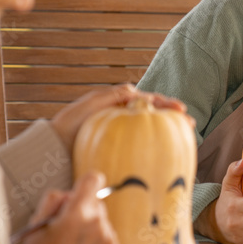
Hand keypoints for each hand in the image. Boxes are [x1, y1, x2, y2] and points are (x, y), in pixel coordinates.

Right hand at [19, 172, 118, 243]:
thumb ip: (53, 201)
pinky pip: (105, 234)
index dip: (84, 184)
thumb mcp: (35, 226)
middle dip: (82, 209)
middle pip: (94, 202)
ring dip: (89, 226)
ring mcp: (107, 237)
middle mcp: (97, 222)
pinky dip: (95, 240)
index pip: (93, 180)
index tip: (77, 194)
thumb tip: (68, 195)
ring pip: (100, 219)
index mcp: (78, 213)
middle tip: (64, 228)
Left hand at [50, 83, 192, 148]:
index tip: (180, 109)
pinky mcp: (118, 149)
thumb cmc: (68, 126)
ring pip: (150, 130)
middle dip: (172, 118)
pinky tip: (166, 152)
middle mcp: (122, 117)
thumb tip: (138, 92)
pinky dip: (155, 146)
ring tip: (184, 136)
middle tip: (189, 124)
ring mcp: (121, 134)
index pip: (147, 100)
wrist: (53, 151)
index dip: (165, 104)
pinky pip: (140, 146)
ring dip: (168, 131)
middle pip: (153, 115)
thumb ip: (113, 96)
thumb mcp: (90, 105)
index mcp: (117, 103)